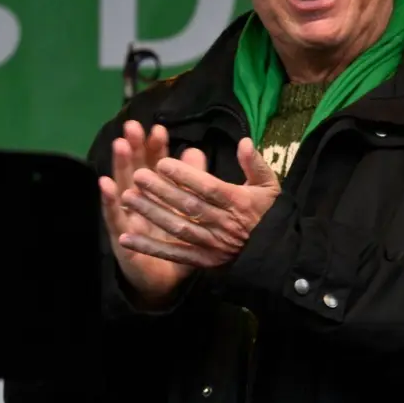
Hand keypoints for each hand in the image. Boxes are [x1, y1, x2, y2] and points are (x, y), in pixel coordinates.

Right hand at [97, 121, 196, 307]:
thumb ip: (193, 181)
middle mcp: (139, 202)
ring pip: (123, 188)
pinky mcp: (121, 237)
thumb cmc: (178, 241)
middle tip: (132, 126)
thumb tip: (195, 150)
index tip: (159, 129)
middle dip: (134, 148)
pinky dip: (109, 201)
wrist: (167, 281)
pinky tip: (105, 184)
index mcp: (158, 194)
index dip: (156, 148)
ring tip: (120, 145)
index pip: (156, 166)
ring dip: (120, 166)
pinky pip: (115, 217)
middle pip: (136, 170)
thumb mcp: (189, 210)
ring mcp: (128, 218)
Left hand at [119, 138, 281, 269]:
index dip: (185, 175)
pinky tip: (127, 237)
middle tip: (137, 176)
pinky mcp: (203, 261)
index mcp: (239, 202)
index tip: (162, 162)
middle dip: (161, 191)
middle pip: (189, 206)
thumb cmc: (269, 214)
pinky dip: (150, 247)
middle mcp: (224, 223)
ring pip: (178, 227)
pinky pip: (174, 254)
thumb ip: (255, 163)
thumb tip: (244, 141)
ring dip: (151, 214)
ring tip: (128, 198)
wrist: (276, 253)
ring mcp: (212, 244)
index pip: (209, 187)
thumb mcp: (269, 185)